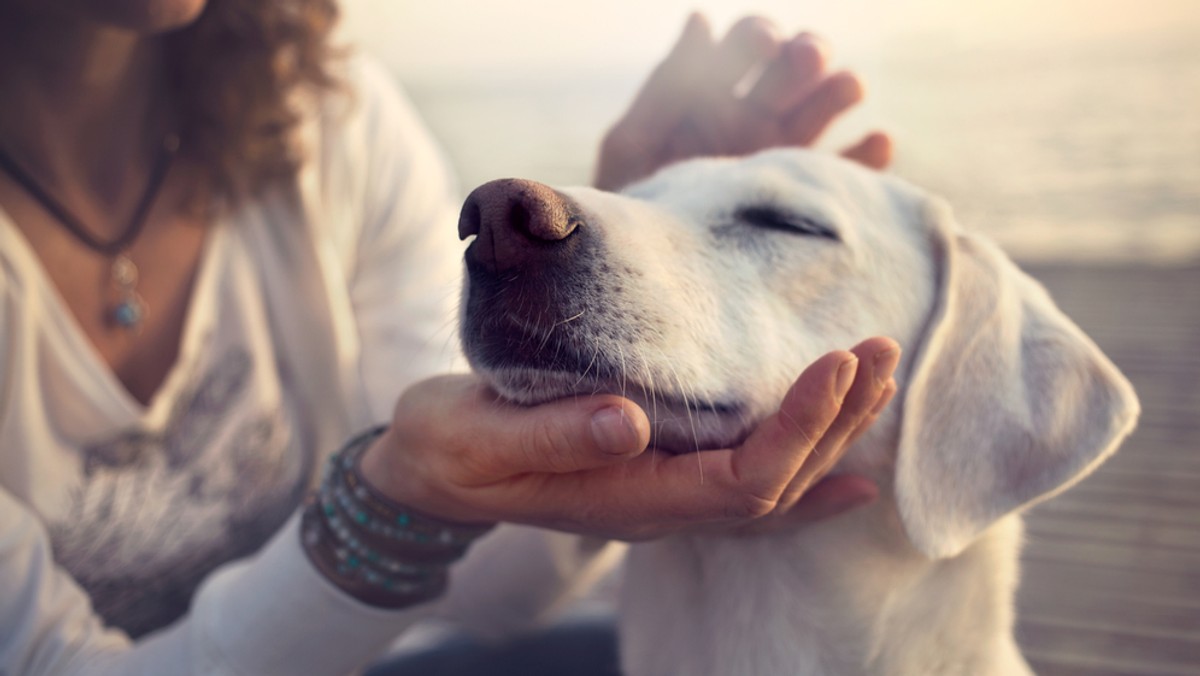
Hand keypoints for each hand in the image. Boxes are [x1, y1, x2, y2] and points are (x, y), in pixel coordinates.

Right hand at [359, 338, 898, 540]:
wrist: (428, 472)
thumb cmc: (448, 449)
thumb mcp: (478, 437)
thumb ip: (551, 435)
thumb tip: (629, 421)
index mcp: (626, 499)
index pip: (741, 479)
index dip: (798, 428)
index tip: (837, 362)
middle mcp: (660, 507)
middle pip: (776, 483)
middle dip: (836, 419)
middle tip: (880, 348)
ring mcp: (663, 496)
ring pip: (772, 483)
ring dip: (832, 433)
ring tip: (878, 376)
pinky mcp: (658, 473)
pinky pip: (749, 486)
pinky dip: (807, 475)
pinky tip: (851, 471)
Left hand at [595, 14, 892, 191]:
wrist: (648, 279)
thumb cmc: (630, 209)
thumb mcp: (634, 146)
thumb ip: (666, 87)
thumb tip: (701, 18)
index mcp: (713, 96)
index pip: (747, 46)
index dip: (757, 37)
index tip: (762, 43)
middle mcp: (756, 118)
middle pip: (795, 69)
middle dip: (805, 54)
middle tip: (806, 58)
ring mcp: (785, 157)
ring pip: (826, 108)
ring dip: (840, 89)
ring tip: (847, 87)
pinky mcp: (808, 199)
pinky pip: (849, 173)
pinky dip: (869, 156)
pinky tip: (877, 142)